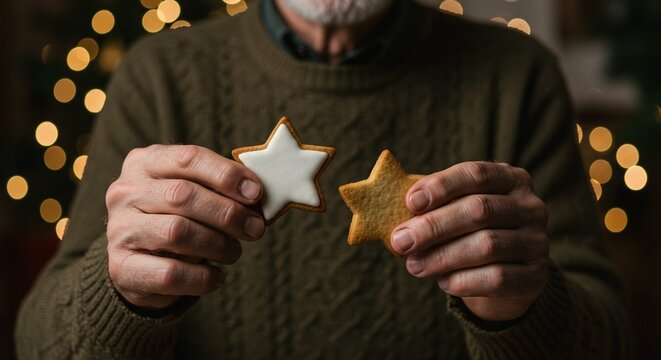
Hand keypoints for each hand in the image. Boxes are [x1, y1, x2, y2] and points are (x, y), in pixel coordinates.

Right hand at [106, 145, 264, 309]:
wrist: (137, 264)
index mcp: (144, 163)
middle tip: (255, 228)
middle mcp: (125, 192)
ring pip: (177, 232)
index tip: (256, 193)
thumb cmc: (175, 218)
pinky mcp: (121, 268)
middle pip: (183, 195)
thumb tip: (256, 196)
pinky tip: (216, 276)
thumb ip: (219, 188)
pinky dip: (202, 277)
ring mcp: (119, 229)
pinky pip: (170, 273)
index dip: (226, 175)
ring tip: (234, 251)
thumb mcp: (193, 193)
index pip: (188, 159)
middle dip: (228, 213)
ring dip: (217, 244)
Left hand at [391, 162, 548, 321]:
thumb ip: (432, 206)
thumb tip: (393, 212)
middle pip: (479, 210)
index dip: (442, 186)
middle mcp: (531, 206)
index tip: (410, 202)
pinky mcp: (536, 276)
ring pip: (487, 246)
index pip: (476, 174)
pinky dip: (463, 281)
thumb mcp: (455, 211)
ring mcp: (538, 241)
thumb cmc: (469, 233)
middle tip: (400, 241)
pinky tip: (443, 282)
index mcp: (511, 178)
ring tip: (414, 265)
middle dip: (433, 226)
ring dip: (442, 256)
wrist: (504, 277)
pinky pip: (497, 278)